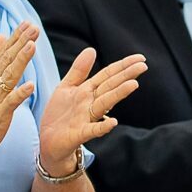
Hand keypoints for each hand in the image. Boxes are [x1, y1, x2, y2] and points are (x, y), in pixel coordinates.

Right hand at [0, 25, 37, 156]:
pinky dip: (20, 93)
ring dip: (21, 60)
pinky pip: (11, 102)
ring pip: (10, 75)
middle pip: (8, 59)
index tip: (27, 23)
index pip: (3, 51)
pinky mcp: (0, 112)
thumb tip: (2, 37)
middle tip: (33, 28)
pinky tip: (30, 85)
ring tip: (32, 46)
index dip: (16, 37)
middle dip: (21, 42)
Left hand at [37, 45, 146, 171]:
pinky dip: (103, 127)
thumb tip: (92, 49)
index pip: (108, 75)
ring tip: (133, 84)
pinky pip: (92, 130)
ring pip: (104, 104)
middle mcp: (90, 103)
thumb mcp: (66, 87)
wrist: (48, 142)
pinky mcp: (79, 134)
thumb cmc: (59, 115)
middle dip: (126, 76)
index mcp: (87, 91)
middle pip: (110, 87)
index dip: (123, 66)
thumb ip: (80, 70)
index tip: (140, 58)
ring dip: (118, 94)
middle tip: (143, 66)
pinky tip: (113, 122)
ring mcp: (86, 118)